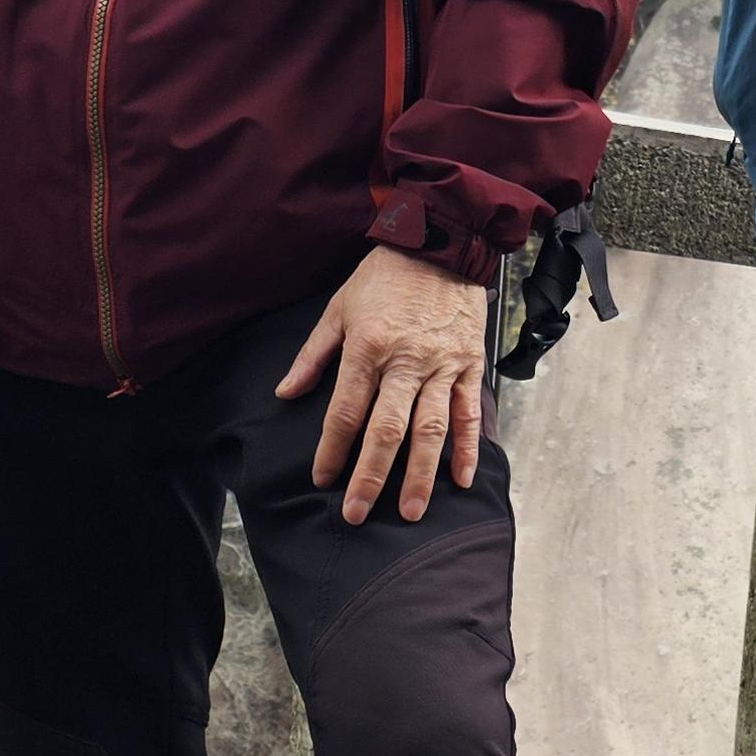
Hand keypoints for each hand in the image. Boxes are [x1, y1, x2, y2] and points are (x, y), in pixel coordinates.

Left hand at [276, 246, 487, 526]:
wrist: (440, 242)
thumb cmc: (384, 275)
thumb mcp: (338, 307)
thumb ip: (313, 355)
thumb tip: (286, 393)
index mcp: (367, 348)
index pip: (345, 411)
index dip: (332, 450)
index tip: (324, 479)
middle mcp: (405, 362)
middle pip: (385, 430)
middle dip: (371, 477)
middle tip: (359, 514)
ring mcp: (441, 365)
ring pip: (430, 429)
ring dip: (420, 474)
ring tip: (411, 511)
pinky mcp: (469, 363)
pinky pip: (468, 411)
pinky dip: (466, 447)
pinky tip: (462, 478)